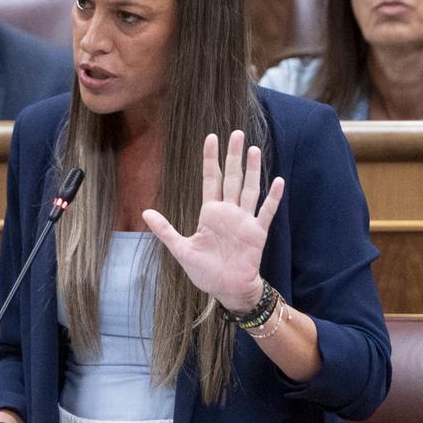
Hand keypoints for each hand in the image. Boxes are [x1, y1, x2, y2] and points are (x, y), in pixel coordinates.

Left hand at [142, 130, 284, 311]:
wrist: (225, 289)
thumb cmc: (205, 271)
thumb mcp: (180, 249)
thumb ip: (165, 230)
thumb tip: (145, 212)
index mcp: (210, 212)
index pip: (210, 178)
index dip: (210, 159)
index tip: (211, 137)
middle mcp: (228, 212)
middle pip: (232, 177)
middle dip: (233, 156)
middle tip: (236, 132)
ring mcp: (244, 220)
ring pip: (249, 189)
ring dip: (252, 170)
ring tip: (254, 149)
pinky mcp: (257, 233)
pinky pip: (266, 212)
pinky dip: (272, 197)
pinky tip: (277, 180)